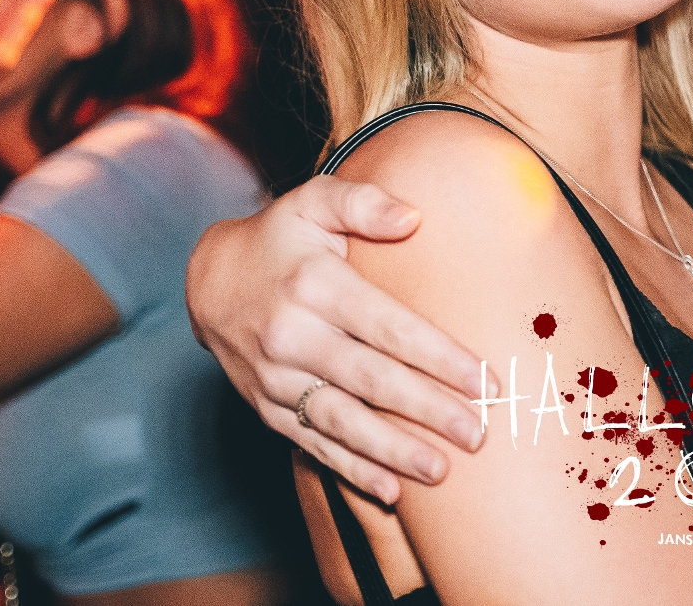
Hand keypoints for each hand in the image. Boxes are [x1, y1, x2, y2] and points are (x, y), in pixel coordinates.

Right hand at [185, 174, 492, 503]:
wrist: (208, 281)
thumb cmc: (279, 238)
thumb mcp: (313, 201)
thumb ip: (363, 202)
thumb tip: (412, 217)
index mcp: (314, 285)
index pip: (388, 327)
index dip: (439, 357)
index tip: (484, 381)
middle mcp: (292, 335)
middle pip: (371, 380)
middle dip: (428, 411)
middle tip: (479, 434)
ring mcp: (275, 377)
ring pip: (342, 421)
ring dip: (393, 451)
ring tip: (441, 470)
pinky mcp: (266, 407)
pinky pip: (313, 443)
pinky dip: (350, 470)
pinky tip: (390, 491)